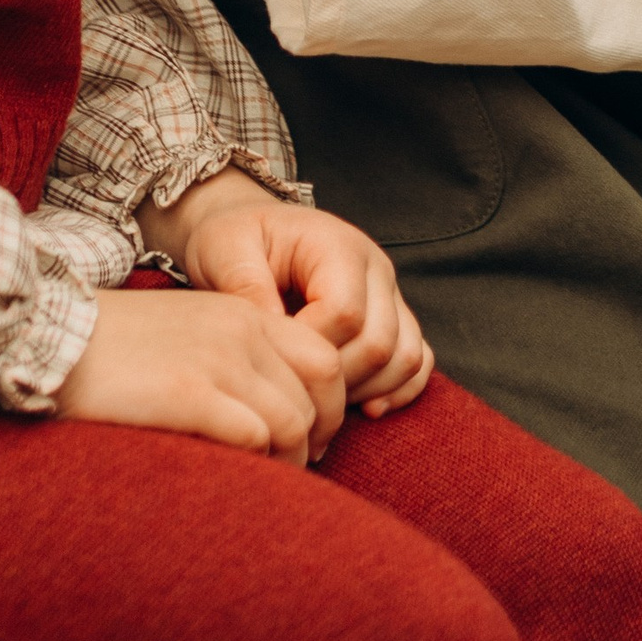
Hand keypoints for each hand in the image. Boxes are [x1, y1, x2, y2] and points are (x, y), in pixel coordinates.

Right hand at [53, 281, 348, 461]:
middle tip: (290, 469)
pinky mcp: (190, 394)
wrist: (54, 336)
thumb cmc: (117, 348)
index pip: (325, 360)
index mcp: (244, 311)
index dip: (328, 408)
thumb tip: (277, 419)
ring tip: (261, 482)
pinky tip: (233, 479)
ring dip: (288, 463)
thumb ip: (238, 358)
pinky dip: (257, 467)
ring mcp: (217, 359)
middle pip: (319, 395)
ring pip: (293, 422)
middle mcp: (241, 329)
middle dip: (316, 441)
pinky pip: (255, 438)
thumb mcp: (190, 332)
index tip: (308, 440)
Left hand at [144, 170, 433, 419]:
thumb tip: (275, 335)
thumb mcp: (224, 248)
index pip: (344, 314)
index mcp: (337, 245)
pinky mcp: (395, 317)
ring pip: (405, 358)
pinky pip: (418, 362)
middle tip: (290, 393)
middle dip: (334, 381)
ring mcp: (390, 294)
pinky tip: (363, 408)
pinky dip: (398, 391)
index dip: (309, 351)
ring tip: (318, 400)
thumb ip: (245, 286)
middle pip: (378, 343)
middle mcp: (375, 267)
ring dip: (364, 391)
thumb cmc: (235, 240)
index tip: (272, 363)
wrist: (251, 232)